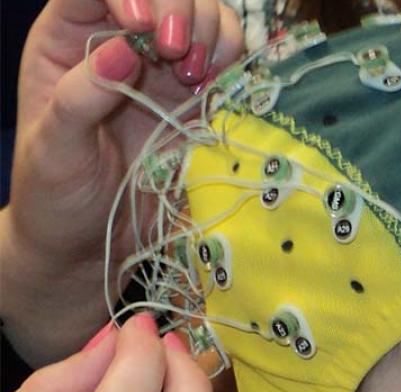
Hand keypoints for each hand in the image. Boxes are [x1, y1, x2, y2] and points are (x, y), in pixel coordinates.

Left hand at [0, 0, 243, 365]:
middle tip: (177, 54)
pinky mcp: (198, 98)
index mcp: (68, 42)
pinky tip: (214, 85)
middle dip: (179, 10)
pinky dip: (232, 61)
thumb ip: (81, 96)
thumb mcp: (54, 149)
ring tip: (194, 75)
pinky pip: (227, 58)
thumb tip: (124, 48)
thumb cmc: (57, 197)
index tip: (142, 25)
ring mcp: (163, 69)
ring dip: (210, 33)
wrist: (95, 246)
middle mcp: (120, 43)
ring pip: (203, 16)